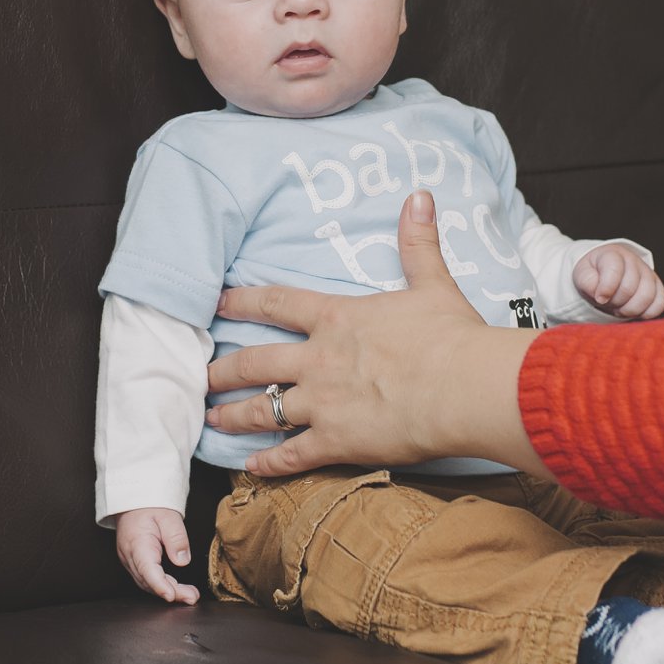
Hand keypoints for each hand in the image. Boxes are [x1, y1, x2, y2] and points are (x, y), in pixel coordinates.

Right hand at [114, 507, 200, 604]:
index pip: (147, 570)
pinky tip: (176, 588)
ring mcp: (129, 560)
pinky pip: (146, 578)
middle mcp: (130, 555)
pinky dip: (161, 584)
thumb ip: (177, 538)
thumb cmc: (150, 505)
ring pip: (147, 582)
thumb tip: (183, 561)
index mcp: (137, 543)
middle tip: (192, 597)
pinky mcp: (134, 561)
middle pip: (149, 581)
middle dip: (171, 592)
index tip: (172, 596)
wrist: (134, 499)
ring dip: (168, 590)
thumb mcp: (169, 516)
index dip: (160, 585)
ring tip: (189, 594)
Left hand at [204, 190, 547, 476]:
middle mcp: (319, 359)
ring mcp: (322, 402)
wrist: (463, 387)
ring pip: (263, 410)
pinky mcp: (335, 442)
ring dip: (234, 416)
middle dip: (223, 369)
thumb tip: (419, 195)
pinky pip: (291, 455)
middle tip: (200, 375)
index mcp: (337, 317)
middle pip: (255, 361)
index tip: (217, 303)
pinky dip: (268, 464)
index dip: (243, 301)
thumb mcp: (433, 283)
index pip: (277, 303)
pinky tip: (250, 468)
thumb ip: (418, 243)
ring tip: (211, 420)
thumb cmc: (450, 336)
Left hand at [574, 242, 663, 319]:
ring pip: (647, 296)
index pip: (614, 270)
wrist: (605, 273)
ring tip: (619, 308)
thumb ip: (587, 282)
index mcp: (612, 254)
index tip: (599, 298)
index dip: (606, 288)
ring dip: (629, 309)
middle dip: (615, 302)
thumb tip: (601, 295)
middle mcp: (633, 260)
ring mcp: (648, 273)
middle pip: (629, 288)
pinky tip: (634, 311)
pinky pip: (660, 303)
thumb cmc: (593, 274)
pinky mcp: (658, 286)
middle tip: (608, 302)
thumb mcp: (582, 275)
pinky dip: (646, 313)